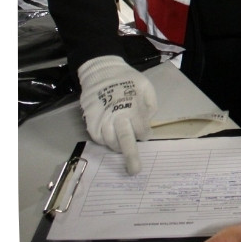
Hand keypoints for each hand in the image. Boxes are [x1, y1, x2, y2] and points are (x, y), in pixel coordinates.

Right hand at [77, 55, 156, 173]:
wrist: (100, 71)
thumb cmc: (126, 79)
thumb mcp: (145, 86)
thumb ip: (150, 104)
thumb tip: (149, 120)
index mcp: (132, 108)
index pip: (141, 130)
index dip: (145, 134)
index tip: (146, 133)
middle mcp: (116, 116)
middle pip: (124, 140)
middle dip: (131, 157)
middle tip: (135, 170)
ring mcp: (101, 119)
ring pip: (110, 142)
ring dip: (118, 147)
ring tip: (122, 147)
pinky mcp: (90, 121)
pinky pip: (98, 138)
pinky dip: (105, 142)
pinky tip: (110, 139)